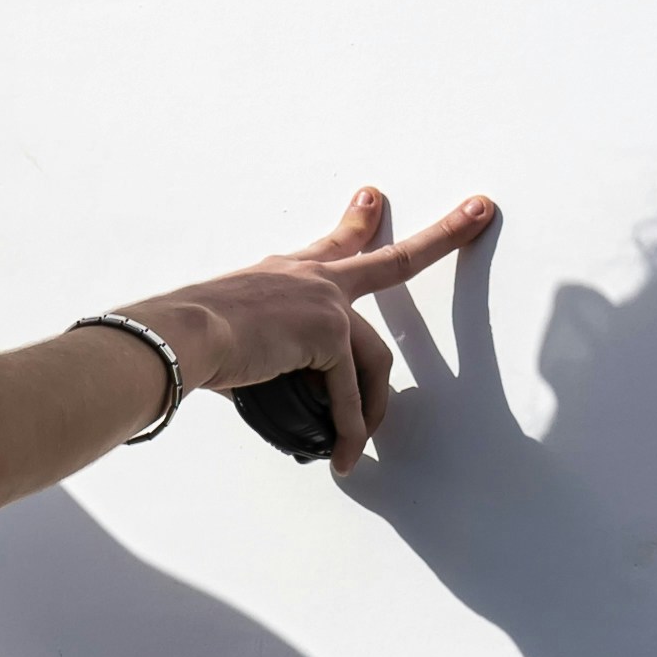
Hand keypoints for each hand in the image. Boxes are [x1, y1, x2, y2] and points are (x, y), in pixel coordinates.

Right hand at [125, 185, 500, 475]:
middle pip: (390, 260)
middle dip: (443, 236)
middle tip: (479, 211)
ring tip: (365, 443)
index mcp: (284, 273)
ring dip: (373, 409)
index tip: (374, 200)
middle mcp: (309, 278)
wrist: (177, 334)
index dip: (357, 223)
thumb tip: (244, 380)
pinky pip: (345, 393)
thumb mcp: (223, 332)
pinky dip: (346, 430)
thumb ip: (251, 348)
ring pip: (375, 359)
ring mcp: (325, 302)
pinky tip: (342, 456)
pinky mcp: (329, 333)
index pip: (332, 245)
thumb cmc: (184, 337)